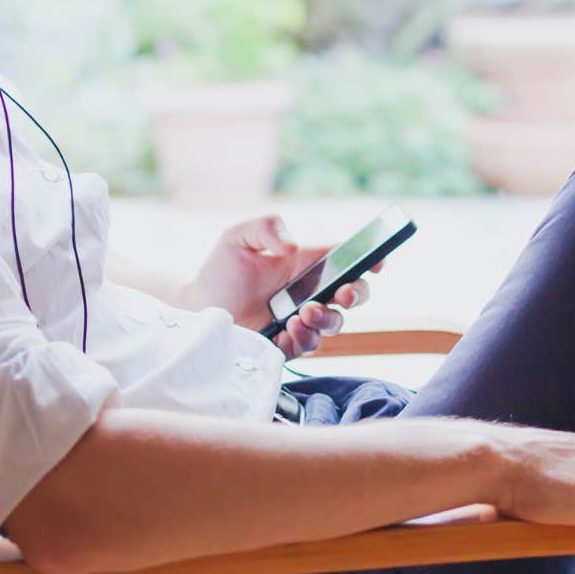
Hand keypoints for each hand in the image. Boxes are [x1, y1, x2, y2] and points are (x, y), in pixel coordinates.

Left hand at [175, 214, 383, 358]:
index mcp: (308, 263)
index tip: (378, 261)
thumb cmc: (221, 268)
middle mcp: (311, 292)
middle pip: (354, 295)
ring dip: (326, 320)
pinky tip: (287, 331)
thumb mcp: (238, 237)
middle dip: (357, 294)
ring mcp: (302, 320)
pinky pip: (307, 347)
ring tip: (302, 314)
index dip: (370, 259)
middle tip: (343, 293)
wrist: (197, 307)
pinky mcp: (286, 344)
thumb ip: (265, 227)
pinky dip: (303, 340)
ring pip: (334, 324)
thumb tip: (291, 245)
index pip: (348, 259)